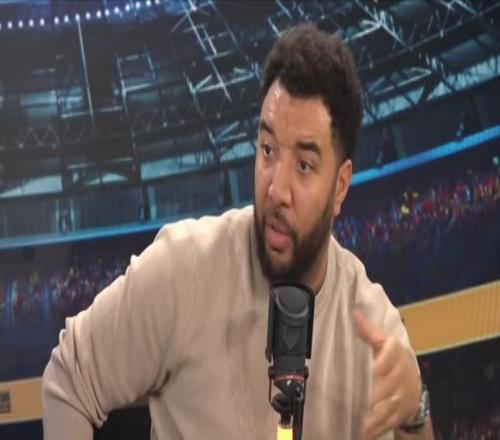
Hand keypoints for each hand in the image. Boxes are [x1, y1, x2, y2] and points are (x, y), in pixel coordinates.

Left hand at [353, 310, 420, 439]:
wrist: (414, 382)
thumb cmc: (392, 358)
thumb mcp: (383, 342)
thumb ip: (369, 331)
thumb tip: (354, 313)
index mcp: (397, 354)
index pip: (389, 358)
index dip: (381, 365)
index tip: (370, 371)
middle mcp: (403, 375)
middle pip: (390, 386)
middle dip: (377, 395)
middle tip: (362, 401)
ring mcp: (404, 396)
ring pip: (391, 407)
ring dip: (376, 417)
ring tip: (362, 424)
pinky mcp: (402, 413)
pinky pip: (390, 422)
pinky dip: (378, 429)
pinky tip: (364, 433)